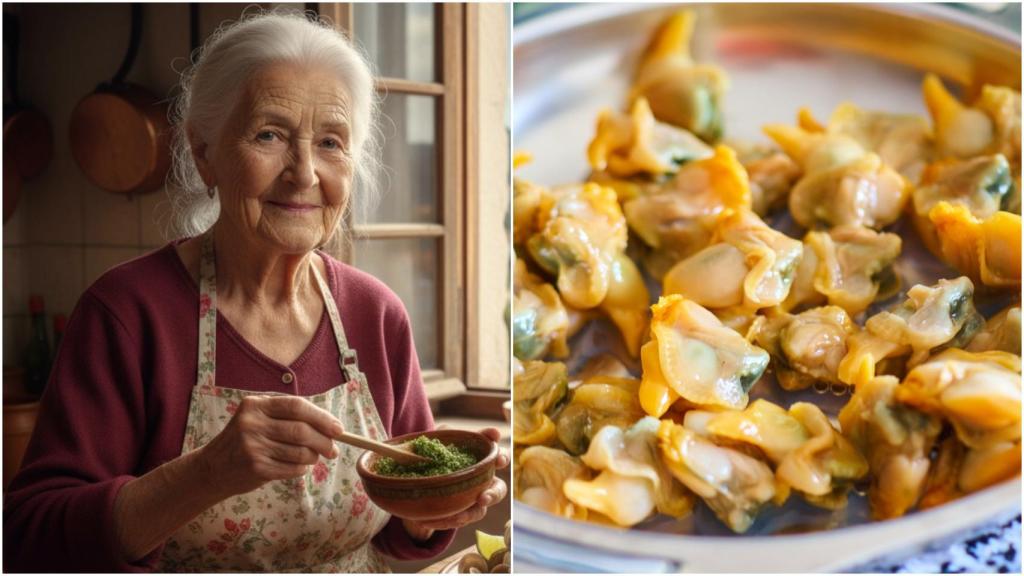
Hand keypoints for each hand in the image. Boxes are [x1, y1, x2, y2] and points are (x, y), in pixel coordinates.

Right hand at [195, 395, 342, 497]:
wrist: (212, 468)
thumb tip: (331, 426)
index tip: (338, 429)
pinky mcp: (256, 468)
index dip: (322, 418)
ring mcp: (253, 447)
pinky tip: (297, 467)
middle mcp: (252, 423)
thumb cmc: (244, 440)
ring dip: (313, 457)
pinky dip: (302, 469)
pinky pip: (293, 468)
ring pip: (300, 452)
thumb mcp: (258, 418)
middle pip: (302, 431)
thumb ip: (288, 416)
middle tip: (333, 450)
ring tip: (313, 458)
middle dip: (324, 441)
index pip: (297, 406)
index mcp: (255, 405)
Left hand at [400, 427, 509, 539]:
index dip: (502, 457)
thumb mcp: (441, 438)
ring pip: (480, 511)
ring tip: (457, 517)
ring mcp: (472, 500)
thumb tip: (476, 432)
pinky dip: (446, 522)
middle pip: (499, 489)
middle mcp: (483, 482)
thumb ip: (455, 432)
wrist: (413, 478)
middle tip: (483, 498)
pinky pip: (457, 521)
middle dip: (494, 494)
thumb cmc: (434, 452)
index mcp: (482, 460)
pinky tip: (430, 520)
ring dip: (470, 514)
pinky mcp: (458, 515)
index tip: (498, 460)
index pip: (499, 457)